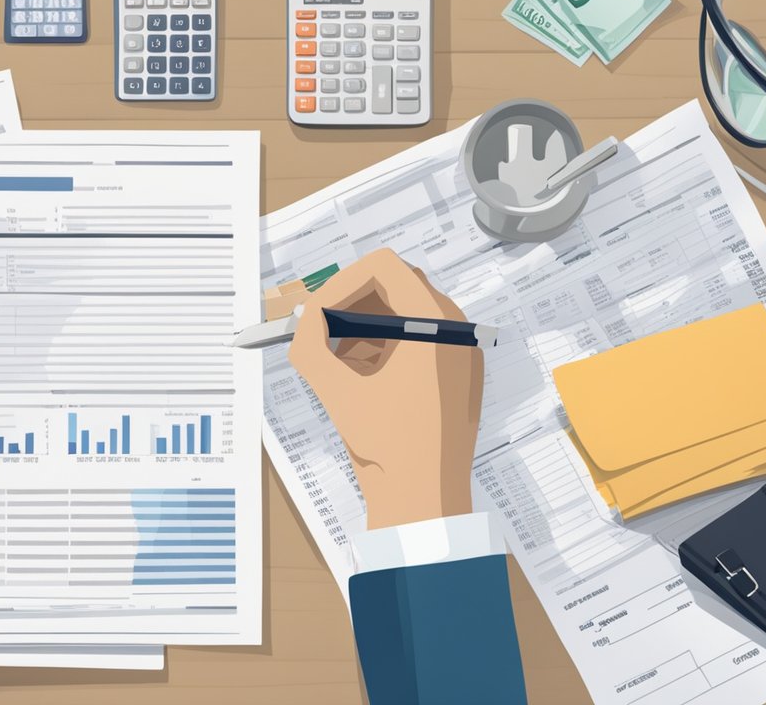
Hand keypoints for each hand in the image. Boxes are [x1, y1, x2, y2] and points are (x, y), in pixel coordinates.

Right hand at [288, 249, 483, 530]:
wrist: (425, 499)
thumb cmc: (389, 446)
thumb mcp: (334, 388)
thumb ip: (308, 344)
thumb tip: (303, 322)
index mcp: (434, 322)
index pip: (383, 267)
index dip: (342, 283)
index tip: (319, 312)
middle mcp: (455, 329)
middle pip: (396, 286)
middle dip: (352, 306)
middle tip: (321, 331)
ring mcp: (461, 352)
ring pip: (406, 314)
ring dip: (366, 328)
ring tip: (339, 363)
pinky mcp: (459, 375)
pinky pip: (422, 342)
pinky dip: (387, 349)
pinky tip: (363, 382)